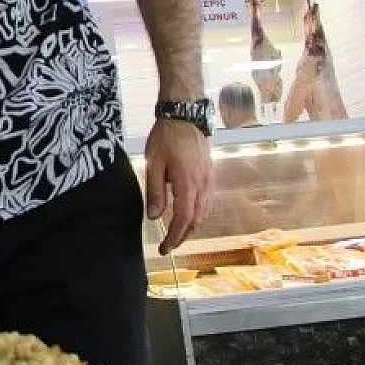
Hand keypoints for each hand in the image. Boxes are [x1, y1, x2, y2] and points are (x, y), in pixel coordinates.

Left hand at [144, 120, 214, 254]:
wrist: (185, 116)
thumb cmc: (166, 136)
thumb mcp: (154, 163)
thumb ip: (155, 191)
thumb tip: (154, 217)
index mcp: (187, 182)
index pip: (183, 219)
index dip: (174, 236)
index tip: (164, 248)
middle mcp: (203, 184)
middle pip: (196, 220)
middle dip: (182, 236)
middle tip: (168, 246)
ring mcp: (209, 179)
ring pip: (204, 212)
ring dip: (191, 227)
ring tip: (176, 235)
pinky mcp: (210, 174)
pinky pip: (208, 201)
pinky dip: (199, 214)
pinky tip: (189, 216)